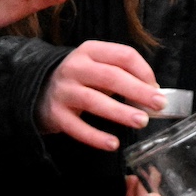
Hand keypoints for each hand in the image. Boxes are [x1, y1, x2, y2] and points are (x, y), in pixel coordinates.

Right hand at [36, 40, 162, 150]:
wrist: (36, 89)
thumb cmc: (79, 79)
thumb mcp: (98, 66)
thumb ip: (122, 74)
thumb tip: (152, 91)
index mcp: (91, 51)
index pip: (124, 55)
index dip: (144, 71)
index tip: (156, 88)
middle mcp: (75, 68)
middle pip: (111, 76)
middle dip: (138, 91)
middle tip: (159, 105)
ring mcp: (64, 91)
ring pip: (94, 101)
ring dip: (121, 112)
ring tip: (142, 122)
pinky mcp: (55, 114)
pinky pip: (77, 127)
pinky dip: (96, 137)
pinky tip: (113, 144)